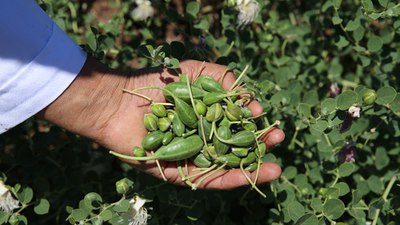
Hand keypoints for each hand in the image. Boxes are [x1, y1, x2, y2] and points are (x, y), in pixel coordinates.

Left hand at [40, 56, 284, 188]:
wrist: (120, 101)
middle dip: (258, 146)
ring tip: (277, 167)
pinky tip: (252, 175)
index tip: (266, 118)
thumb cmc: (156, 83)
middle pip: (234, 148)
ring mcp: (190, 159)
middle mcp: (199, 140)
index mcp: (203, 119)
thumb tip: (251, 101)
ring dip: (252, 168)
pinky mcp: (179, 175)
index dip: (253, 124)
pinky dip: (230, 179)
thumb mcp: (196, 73)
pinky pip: (208, 180)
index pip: (235, 125)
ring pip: (226, 168)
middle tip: (278, 139)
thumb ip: (224, 80)